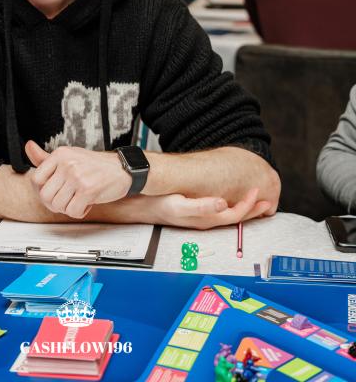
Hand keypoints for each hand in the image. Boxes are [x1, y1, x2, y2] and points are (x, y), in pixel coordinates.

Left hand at [25, 141, 130, 218]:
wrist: (122, 169)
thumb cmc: (94, 165)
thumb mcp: (69, 156)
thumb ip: (45, 157)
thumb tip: (28, 146)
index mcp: (60, 154)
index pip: (36, 179)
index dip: (43, 191)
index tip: (54, 191)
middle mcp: (67, 163)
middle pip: (45, 196)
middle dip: (55, 203)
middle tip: (67, 199)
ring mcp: (77, 176)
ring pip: (58, 205)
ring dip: (68, 208)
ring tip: (78, 199)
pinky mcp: (88, 190)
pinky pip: (72, 211)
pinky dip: (79, 212)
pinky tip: (87, 203)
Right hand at [148, 187, 271, 228]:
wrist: (144, 207)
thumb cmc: (161, 205)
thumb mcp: (180, 205)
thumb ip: (202, 206)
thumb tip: (223, 203)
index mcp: (206, 219)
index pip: (235, 214)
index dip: (249, 205)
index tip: (258, 192)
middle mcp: (207, 221)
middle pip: (236, 218)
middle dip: (253, 211)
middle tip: (268, 201)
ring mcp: (202, 219)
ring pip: (230, 216)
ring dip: (245, 210)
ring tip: (256, 203)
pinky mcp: (198, 214)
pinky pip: (222, 213)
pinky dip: (233, 208)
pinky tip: (232, 202)